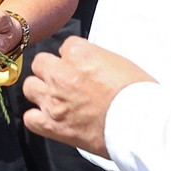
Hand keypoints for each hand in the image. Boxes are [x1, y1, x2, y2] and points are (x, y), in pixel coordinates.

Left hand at [21, 36, 153, 158]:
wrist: (141, 125)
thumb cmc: (138, 94)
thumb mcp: (119, 63)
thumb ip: (97, 59)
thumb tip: (91, 65)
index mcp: (79, 53)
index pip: (65, 46)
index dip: (73, 58)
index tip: (82, 68)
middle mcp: (61, 73)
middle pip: (40, 63)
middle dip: (51, 71)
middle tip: (65, 82)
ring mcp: (54, 99)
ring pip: (30, 87)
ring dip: (41, 92)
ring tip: (56, 100)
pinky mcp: (53, 125)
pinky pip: (30, 118)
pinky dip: (37, 119)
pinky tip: (50, 120)